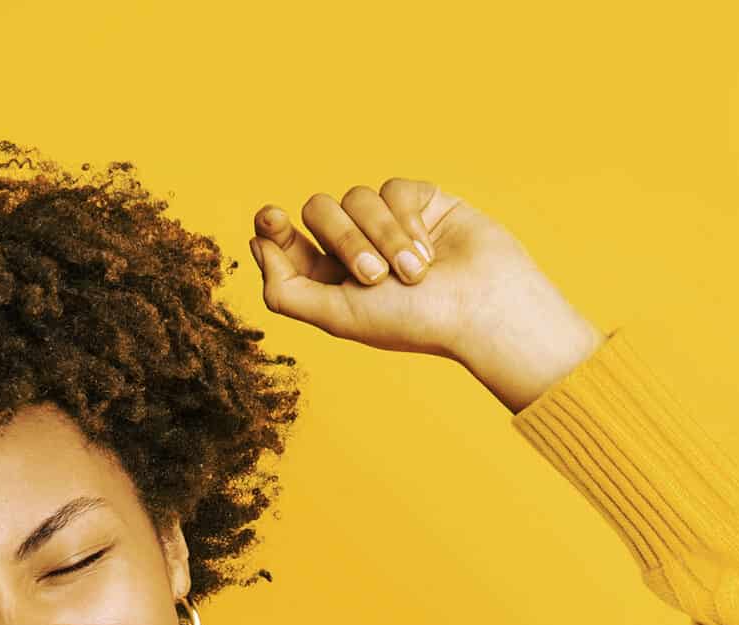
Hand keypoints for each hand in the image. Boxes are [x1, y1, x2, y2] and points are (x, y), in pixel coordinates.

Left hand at [246, 178, 549, 362]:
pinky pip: (393, 189)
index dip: (274, 228)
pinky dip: (408, 221)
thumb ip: (286, 291)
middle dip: (345, 239)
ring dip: (384, 236)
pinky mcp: (421, 201)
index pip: (288, 242)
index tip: (269, 218)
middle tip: (374, 277)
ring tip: (415, 272)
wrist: (482, 307)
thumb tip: (255, 246)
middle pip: (320, 210)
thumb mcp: (338, 316)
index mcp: (331, 279)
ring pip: (357, 196)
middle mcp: (357, 248)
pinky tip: (431, 250)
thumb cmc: (413, 321)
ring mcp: (389, 223)